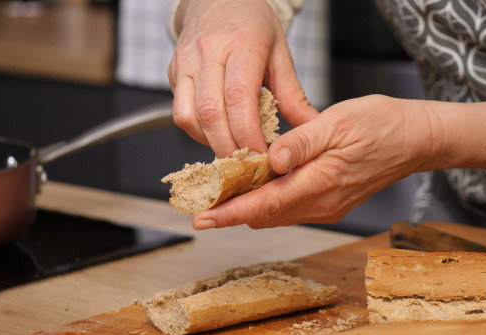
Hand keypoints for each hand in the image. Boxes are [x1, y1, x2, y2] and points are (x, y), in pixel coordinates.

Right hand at [170, 0, 317, 156]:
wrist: (218, 0)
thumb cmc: (253, 26)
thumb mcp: (280, 53)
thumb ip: (293, 95)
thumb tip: (312, 129)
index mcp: (241, 45)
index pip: (239, 97)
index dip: (248, 133)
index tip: (263, 155)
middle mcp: (208, 52)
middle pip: (211, 112)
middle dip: (230, 147)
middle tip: (249, 165)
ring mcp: (185, 62)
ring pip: (189, 116)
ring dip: (211, 143)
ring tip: (233, 153)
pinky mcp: (173, 72)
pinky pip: (180, 112)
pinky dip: (198, 133)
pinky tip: (217, 136)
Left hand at [192, 95, 442, 228]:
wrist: (416, 140)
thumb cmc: (381, 125)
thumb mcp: (338, 123)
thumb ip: (301, 143)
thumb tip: (269, 160)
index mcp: (321, 183)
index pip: (266, 205)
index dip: (231, 213)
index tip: (203, 218)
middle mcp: (322, 203)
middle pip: (266, 215)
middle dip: (232, 210)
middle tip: (203, 198)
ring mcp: (328, 207)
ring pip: (277, 214)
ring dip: (249, 206)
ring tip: (223, 190)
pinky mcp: (331, 203)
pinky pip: (291, 208)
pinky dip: (269, 200)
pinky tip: (259, 183)